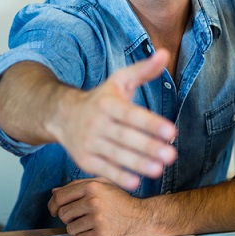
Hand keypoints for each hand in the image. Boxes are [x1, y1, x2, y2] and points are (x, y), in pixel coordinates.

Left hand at [49, 178, 150, 235]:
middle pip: (63, 213)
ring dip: (77, 228)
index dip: (53, 205)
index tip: (54, 210)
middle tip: (80, 216)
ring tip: (90, 223)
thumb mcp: (102, 184)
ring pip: (70, 228)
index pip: (60, 197)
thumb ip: (78, 185)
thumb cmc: (121, 200)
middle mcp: (93, 201)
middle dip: (68, 217)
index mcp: (91, 186)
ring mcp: (97, 218)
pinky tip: (95, 231)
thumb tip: (55, 192)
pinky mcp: (101, 234)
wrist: (141, 217)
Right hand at [50, 49, 177, 189]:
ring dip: (138, 164)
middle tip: (171, 155)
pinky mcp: (85, 160)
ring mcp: (89, 143)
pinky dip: (119, 177)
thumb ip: (144, 70)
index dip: (151, 124)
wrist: (62, 115)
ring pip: (116, 155)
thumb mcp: (119, 80)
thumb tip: (165, 53)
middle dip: (148, 147)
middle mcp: (97, 123)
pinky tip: (136, 182)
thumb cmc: (101, 98)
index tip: (172, 131)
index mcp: (108, 103)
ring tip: (159, 170)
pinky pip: (104, 170)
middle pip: (125, 137)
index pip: (132, 115)